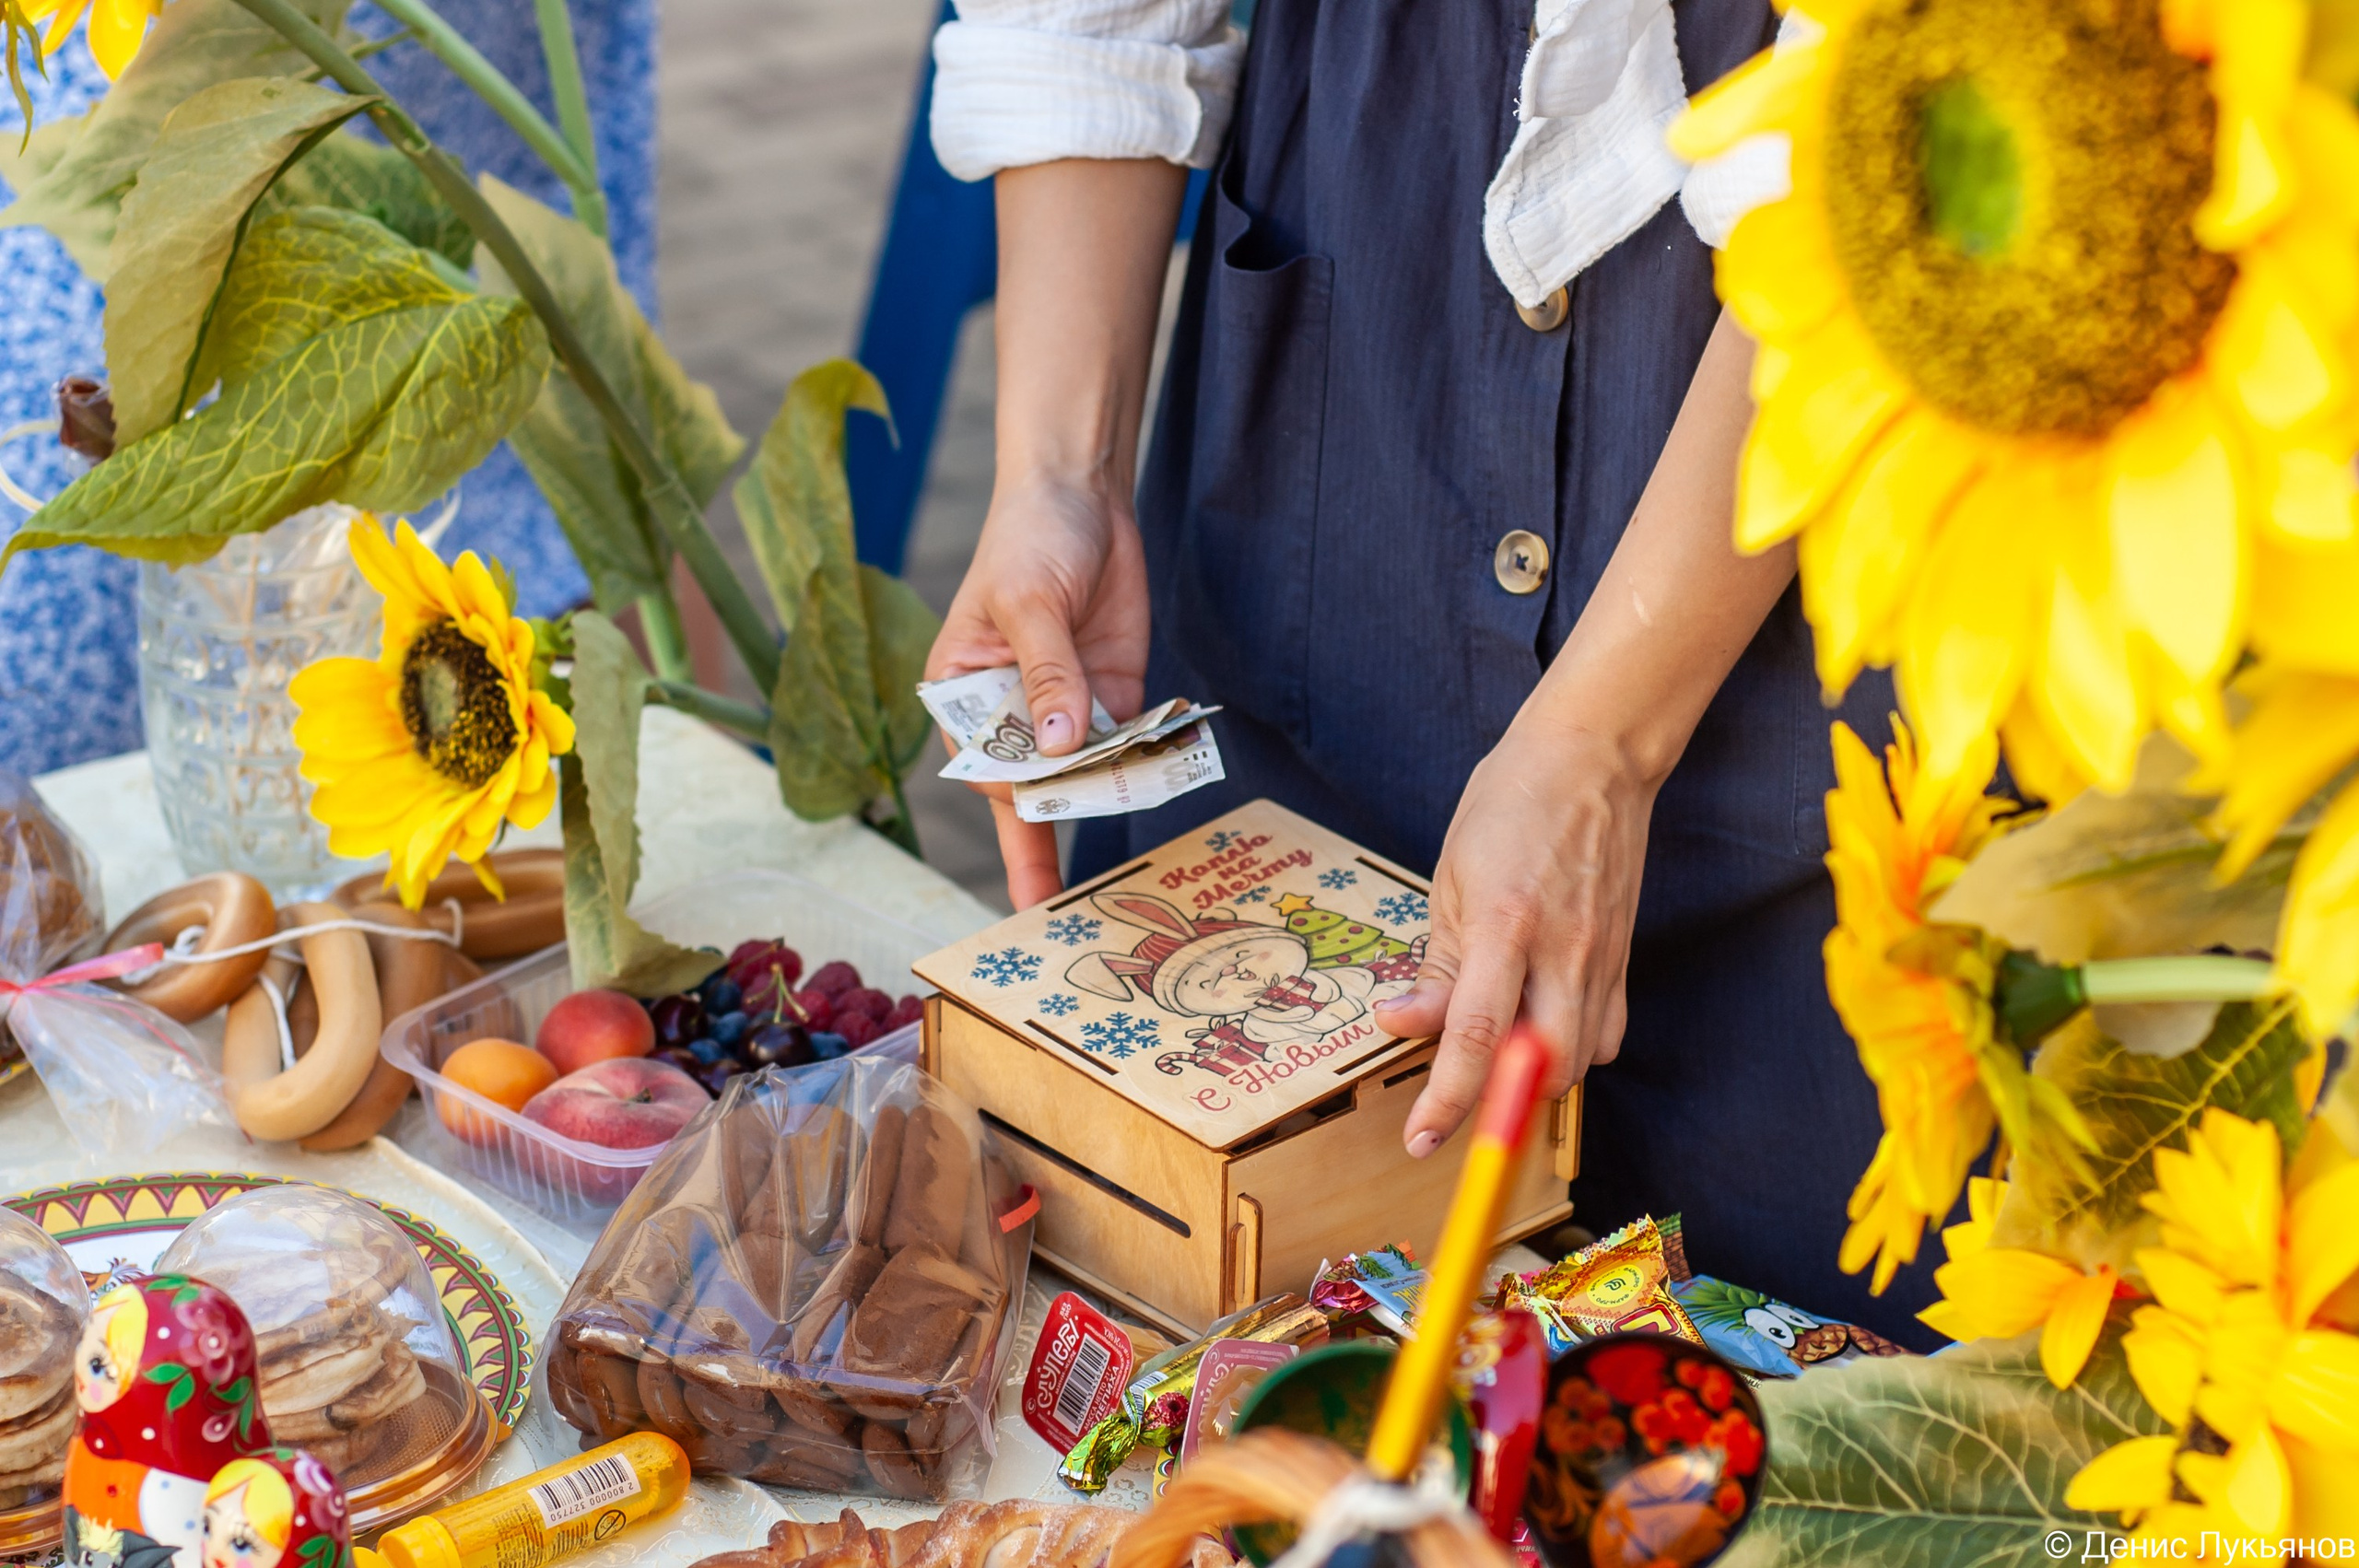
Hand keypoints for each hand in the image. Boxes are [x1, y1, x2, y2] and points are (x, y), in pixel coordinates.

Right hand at [924, 470, 1148, 908]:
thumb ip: (1048, 675)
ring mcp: (1066, 710)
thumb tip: (1058, 747)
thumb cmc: (1028, 541)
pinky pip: (1126, 745)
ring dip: (1102, 807)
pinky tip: (1161, 788)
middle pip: (1030, 789)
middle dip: (1045, 840)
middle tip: (1054, 907)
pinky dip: (1142, 767)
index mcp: (964, 697)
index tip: (1028, 855)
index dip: (1009, 808)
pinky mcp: (1112, 699)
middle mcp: (1012, 714)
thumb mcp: (1029, 603)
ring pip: (1082, 775)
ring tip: (1117, 876)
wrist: (1083, 495)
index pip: (985, 767)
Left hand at [1372, 310, 1779, 1153]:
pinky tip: (1542, 1034)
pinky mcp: (1624, 956)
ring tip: (1494, 1069)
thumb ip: (1435, 962)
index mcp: (1506, 927)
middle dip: (1497, 1108)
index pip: (1477, 1036)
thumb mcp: (1450, 878)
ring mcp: (1602, 958)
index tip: (1420, 1139)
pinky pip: (1606, 1030)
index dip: (1447, 1099)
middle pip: (1542, 1069)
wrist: (1593, 757)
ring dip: (1536, 1081)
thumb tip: (1403, 1021)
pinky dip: (1572, 1050)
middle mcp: (1562, 952)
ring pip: (1581, 1059)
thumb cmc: (1509, 805)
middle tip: (1454, 1116)